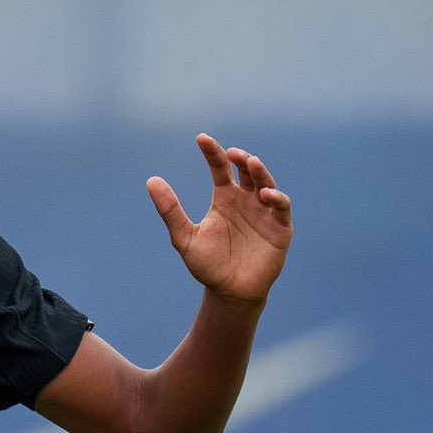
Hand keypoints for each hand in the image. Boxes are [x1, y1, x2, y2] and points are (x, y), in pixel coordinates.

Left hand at [146, 135, 291, 307]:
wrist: (229, 294)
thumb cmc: (208, 266)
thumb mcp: (185, 238)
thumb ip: (171, 211)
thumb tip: (151, 181)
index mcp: (224, 198)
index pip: (220, 167)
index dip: (212, 152)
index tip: (201, 139)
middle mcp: (245, 199)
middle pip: (246, 170)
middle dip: (241, 158)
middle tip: (232, 153)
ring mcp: (264, 212)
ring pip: (265, 182)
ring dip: (260, 172)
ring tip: (251, 162)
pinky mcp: (280, 228)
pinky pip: (281, 207)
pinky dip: (276, 198)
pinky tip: (265, 194)